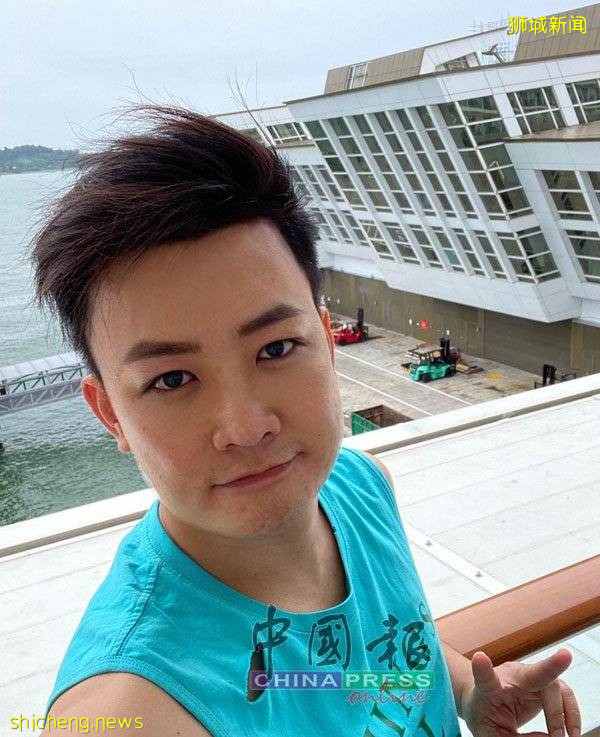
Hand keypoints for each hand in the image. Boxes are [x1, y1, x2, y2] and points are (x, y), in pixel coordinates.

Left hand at [460, 648, 581, 736]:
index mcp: (488, 690)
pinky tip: (571, 731)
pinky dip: (571, 714)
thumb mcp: (492, 733)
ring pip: (554, 685)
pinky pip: (564, 694)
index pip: (485, 679)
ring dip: (564, 714)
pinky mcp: (543, 683)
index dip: (482, 669)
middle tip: (557, 733)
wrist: (484, 700)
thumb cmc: (485, 714)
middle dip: (551, 668)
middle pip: (532, 672)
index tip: (480, 658)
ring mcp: (529, 676)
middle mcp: (510, 677)